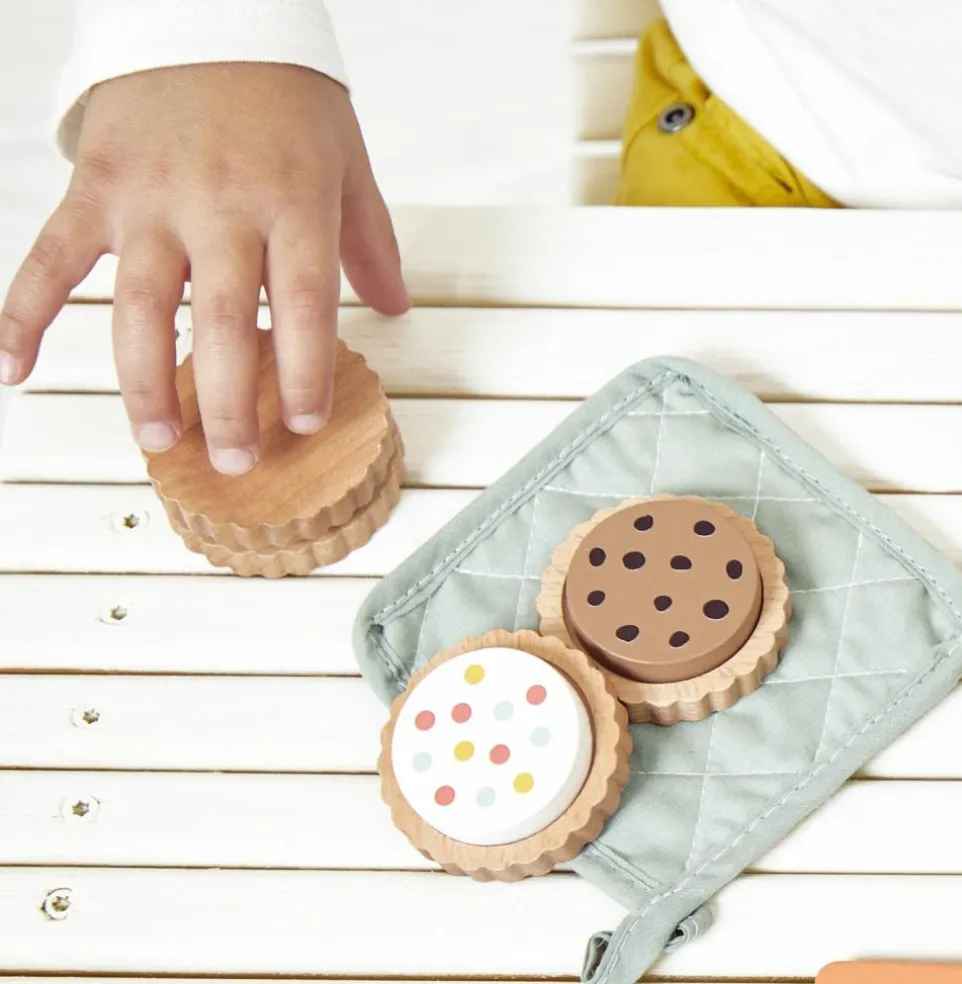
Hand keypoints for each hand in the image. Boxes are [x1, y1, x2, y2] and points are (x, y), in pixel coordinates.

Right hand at [0, 63, 409, 473]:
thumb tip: (394, 309)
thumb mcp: (347, 160)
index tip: (306, 424)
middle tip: (235, 460)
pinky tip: (16, 371)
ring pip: (141, 307)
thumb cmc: (284, 94)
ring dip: (145, 382)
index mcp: (292, 198)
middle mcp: (220, 204)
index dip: (304, 370)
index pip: (303, 301)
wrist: (209, 10)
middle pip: (224, 320)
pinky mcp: (96, 189)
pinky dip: (24, 314)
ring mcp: (150, 199)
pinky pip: (51, 260)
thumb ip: (369, 241)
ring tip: (157, 442)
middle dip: (230, 401)